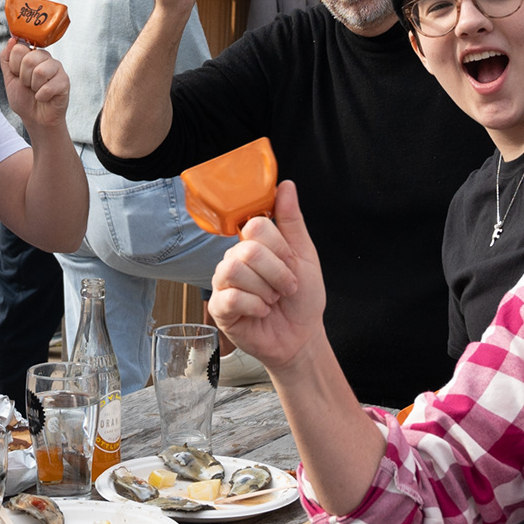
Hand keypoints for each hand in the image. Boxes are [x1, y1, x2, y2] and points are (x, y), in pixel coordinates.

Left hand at [0, 37, 69, 130]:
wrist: (35, 118)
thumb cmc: (23, 98)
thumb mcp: (9, 77)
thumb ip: (7, 58)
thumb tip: (12, 39)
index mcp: (31, 54)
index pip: (19, 49)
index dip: (15, 66)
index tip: (18, 76)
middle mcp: (45, 57)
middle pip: (29, 59)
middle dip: (24, 78)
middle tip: (28, 85)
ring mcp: (56, 68)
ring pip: (39, 71)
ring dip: (34, 87)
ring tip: (37, 90)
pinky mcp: (65, 81)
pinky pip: (48, 86)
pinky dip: (42, 96)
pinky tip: (44, 97)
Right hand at [208, 182, 326, 372]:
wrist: (301, 337)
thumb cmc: (302, 298)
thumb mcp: (304, 255)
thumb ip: (292, 221)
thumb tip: (285, 186)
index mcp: (253, 244)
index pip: (255, 225)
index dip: (279, 247)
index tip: (290, 263)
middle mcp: (234, 260)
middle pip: (247, 250)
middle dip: (277, 273)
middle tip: (285, 288)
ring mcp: (223, 284)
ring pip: (236, 271)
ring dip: (266, 290)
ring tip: (272, 301)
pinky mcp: (219, 308)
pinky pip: (231, 297)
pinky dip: (256, 306)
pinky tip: (262, 312)